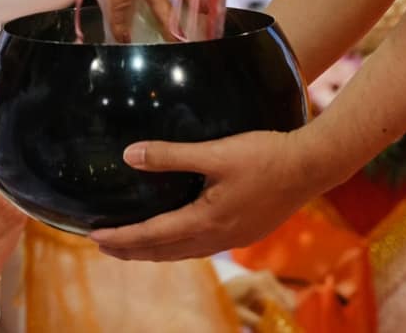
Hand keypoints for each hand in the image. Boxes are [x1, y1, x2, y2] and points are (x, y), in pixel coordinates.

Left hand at [89, 130, 333, 262]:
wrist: (312, 166)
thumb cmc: (264, 155)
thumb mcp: (214, 152)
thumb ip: (170, 155)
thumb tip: (129, 155)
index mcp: (206, 221)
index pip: (152, 235)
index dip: (121, 237)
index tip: (93, 236)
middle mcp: (217, 237)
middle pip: (164, 251)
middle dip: (132, 250)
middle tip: (102, 245)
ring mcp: (233, 238)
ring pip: (184, 252)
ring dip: (154, 251)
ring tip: (132, 246)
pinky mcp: (245, 232)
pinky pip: (201, 247)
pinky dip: (179, 246)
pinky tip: (177, 237)